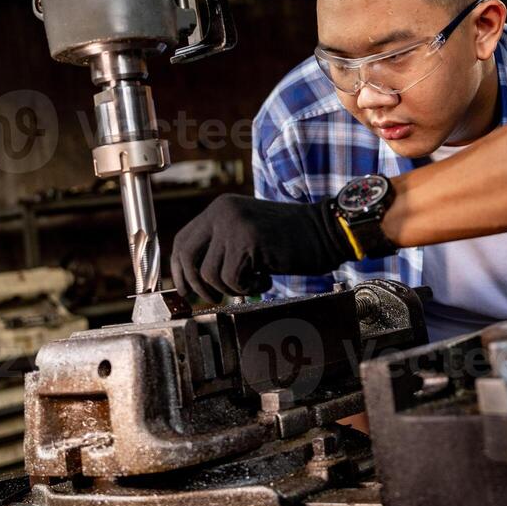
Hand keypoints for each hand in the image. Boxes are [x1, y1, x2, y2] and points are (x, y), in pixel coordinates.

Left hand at [170, 195, 353, 301]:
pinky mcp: (248, 241)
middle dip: (197, 285)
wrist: (326, 232)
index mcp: (220, 209)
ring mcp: (234, 225)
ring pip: (211, 274)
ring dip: (232, 288)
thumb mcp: (247, 234)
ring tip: (255, 280)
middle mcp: (222, 212)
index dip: (180, 270)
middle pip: (187, 257)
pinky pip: (233, 280)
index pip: (182, 241)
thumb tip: (194, 280)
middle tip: (217, 297)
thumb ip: (222, 247)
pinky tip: (266, 279)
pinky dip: (248, 288)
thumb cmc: (290, 240)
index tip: (187, 290)